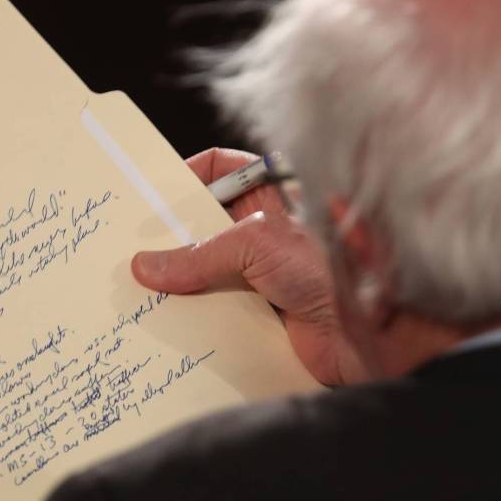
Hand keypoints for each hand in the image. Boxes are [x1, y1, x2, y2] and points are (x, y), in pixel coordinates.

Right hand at [131, 148, 366, 385]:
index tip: (151, 194)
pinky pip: (218, 313)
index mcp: (269, 198)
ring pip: (209, 273)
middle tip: (132, 248)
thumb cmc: (328, 268)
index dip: (188, 175)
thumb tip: (147, 267)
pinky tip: (166, 325)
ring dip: (179, 284)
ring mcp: (264, 275)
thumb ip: (198, 254)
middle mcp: (266, 233)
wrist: (368, 330)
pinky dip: (195, 319)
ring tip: (138, 291)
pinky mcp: (262, 315)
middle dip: (171, 237)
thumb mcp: (255, 243)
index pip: (223, 170)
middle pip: (207, 226)